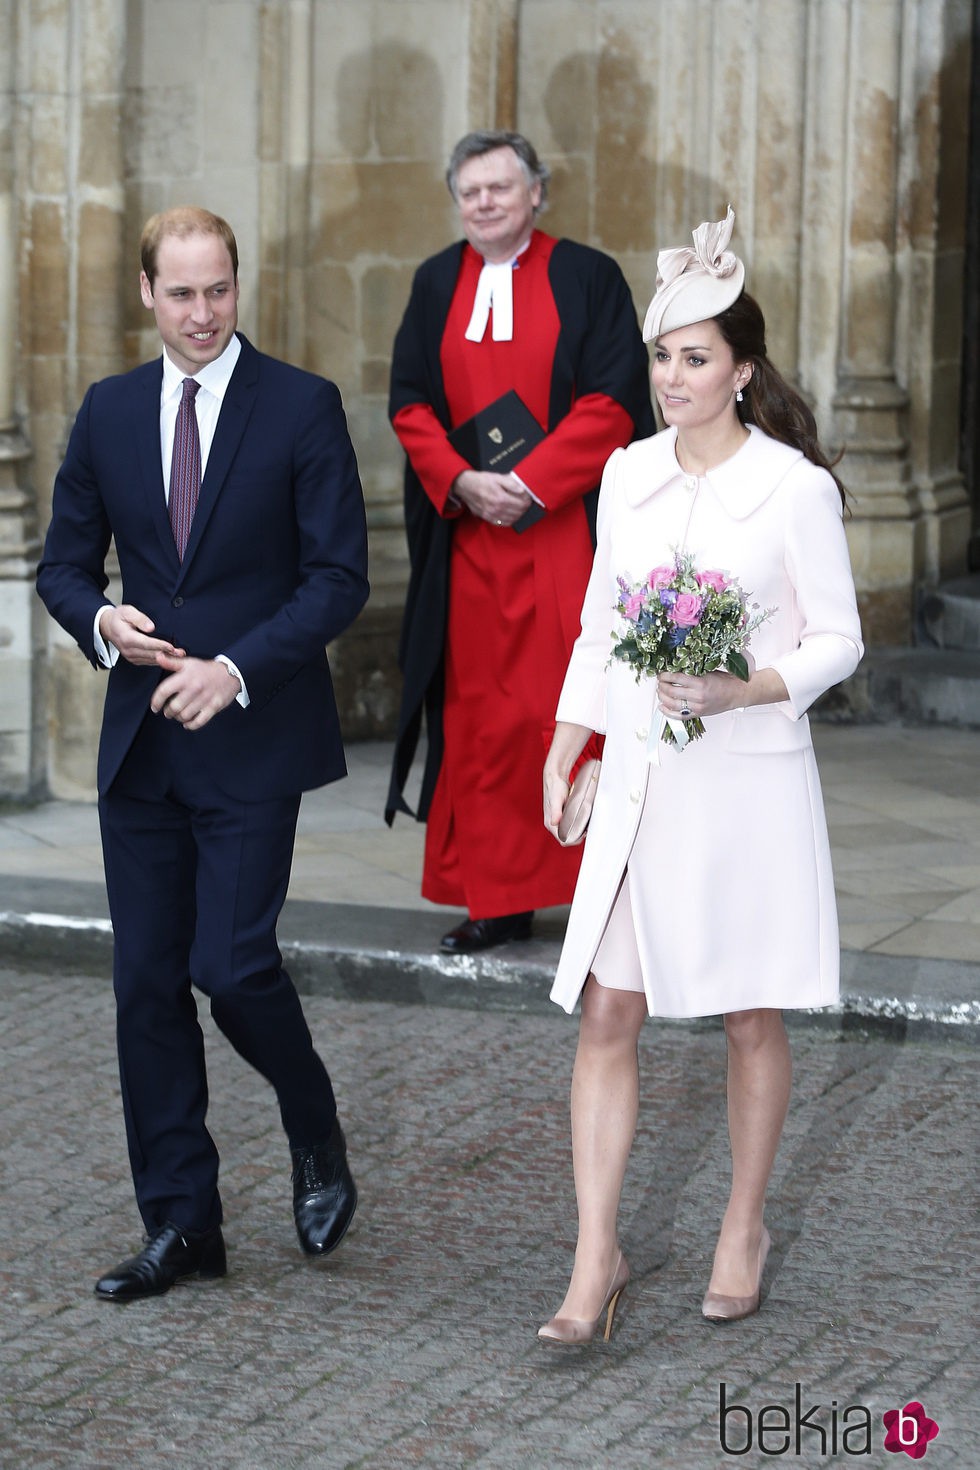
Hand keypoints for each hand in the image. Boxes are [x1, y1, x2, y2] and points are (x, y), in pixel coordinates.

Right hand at [99, 605, 185, 666]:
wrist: (108, 627)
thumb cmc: (119, 617)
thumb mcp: (127, 611)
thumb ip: (139, 618)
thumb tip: (151, 627)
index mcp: (126, 638)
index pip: (145, 643)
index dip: (159, 645)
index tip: (171, 647)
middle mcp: (128, 650)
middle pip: (150, 653)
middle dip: (167, 653)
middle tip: (181, 653)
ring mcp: (131, 656)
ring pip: (151, 660)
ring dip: (166, 658)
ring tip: (179, 656)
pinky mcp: (134, 660)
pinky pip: (149, 662)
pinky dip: (160, 660)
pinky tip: (170, 658)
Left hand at [151, 653, 240, 729]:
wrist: (230, 672)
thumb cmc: (207, 669)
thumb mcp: (188, 663)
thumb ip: (171, 662)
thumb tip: (158, 657)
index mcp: (185, 678)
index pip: (164, 691)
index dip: (156, 701)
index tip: (155, 707)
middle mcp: (194, 688)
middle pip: (174, 707)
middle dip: (168, 712)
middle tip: (168, 712)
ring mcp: (205, 699)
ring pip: (185, 716)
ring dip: (178, 718)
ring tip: (178, 716)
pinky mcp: (214, 707)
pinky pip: (199, 721)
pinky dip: (191, 725)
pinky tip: (188, 723)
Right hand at [452, 469, 531, 526]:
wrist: (465, 486)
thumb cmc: (481, 480)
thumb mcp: (497, 477)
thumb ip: (511, 483)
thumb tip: (523, 490)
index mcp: (500, 498)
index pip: (521, 503)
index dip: (528, 500)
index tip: (528, 497)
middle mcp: (496, 509)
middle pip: (518, 512)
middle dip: (525, 507)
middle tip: (526, 502)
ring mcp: (492, 515)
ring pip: (512, 519)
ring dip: (519, 514)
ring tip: (520, 507)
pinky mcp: (487, 518)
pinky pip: (503, 523)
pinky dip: (510, 520)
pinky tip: (512, 514)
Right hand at [542, 721, 591, 840]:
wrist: (555, 776)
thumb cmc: (555, 787)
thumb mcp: (557, 798)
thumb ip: (556, 811)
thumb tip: (554, 822)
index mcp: (550, 823)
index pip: (563, 840)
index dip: (574, 840)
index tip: (584, 833)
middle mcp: (553, 823)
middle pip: (566, 838)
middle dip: (578, 837)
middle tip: (588, 829)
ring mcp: (557, 820)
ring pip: (568, 833)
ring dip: (578, 832)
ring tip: (588, 826)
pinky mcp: (562, 815)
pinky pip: (570, 826)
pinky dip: (577, 826)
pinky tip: (584, 821)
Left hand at [657, 660, 758, 720]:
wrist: (738, 693)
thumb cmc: (725, 681)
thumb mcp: (709, 671)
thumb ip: (692, 672)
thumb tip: (675, 669)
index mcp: (701, 683)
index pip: (676, 678)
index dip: (665, 675)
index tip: (661, 673)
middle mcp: (698, 696)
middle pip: (672, 692)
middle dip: (662, 686)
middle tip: (659, 682)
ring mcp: (697, 707)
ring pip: (672, 704)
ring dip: (662, 697)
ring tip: (660, 691)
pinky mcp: (698, 714)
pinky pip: (679, 716)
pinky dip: (668, 712)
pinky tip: (662, 707)